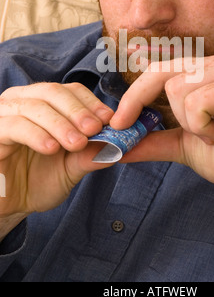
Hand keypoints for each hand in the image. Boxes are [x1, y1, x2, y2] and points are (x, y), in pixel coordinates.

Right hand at [0, 82, 113, 216]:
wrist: (6, 206)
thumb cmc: (36, 181)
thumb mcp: (70, 169)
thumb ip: (90, 155)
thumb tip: (119, 146)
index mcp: (43, 103)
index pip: (70, 90)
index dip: (91, 102)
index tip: (108, 119)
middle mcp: (22, 101)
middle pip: (53, 91)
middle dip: (78, 110)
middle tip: (94, 129)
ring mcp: (4, 114)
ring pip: (34, 105)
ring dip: (60, 123)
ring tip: (77, 142)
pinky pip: (14, 125)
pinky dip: (36, 134)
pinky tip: (51, 148)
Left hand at [110, 55, 213, 188]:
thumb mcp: (183, 145)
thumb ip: (154, 140)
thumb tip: (120, 147)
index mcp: (201, 73)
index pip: (158, 71)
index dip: (134, 91)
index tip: (116, 119)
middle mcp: (213, 64)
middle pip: (159, 72)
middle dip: (136, 100)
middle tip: (122, 125)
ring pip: (176, 89)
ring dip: (187, 122)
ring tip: (211, 132)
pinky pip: (196, 102)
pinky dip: (201, 126)